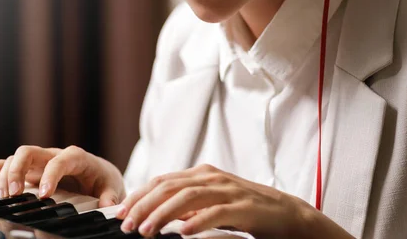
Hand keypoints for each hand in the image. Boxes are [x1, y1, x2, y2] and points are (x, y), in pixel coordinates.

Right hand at [0, 145, 124, 206]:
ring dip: (3, 177)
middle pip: (29, 153)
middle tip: (14, 195)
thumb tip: (106, 204)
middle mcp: (53, 155)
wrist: (99, 175)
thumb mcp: (111, 187)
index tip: (45, 195)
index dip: (51, 174)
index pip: (60, 160)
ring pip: (14, 160)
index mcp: (76, 157)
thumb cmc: (103, 180)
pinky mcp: (28, 171)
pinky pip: (4, 166)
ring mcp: (38, 162)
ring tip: (2, 198)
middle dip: (17, 172)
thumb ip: (109, 195)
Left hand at [116, 164, 353, 238]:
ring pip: (188, 197)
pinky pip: (217, 212)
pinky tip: (183, 233)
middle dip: (143, 205)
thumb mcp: (211, 203)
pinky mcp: (244, 206)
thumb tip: (157, 214)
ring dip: (163, 214)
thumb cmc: (246, 208)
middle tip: (127, 225)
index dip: (138, 195)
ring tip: (146, 231)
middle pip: (169, 186)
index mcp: (202, 174)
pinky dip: (198, 221)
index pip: (162, 180)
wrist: (286, 213)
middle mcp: (212, 177)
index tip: (120, 213)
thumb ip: (187, 204)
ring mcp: (228, 189)